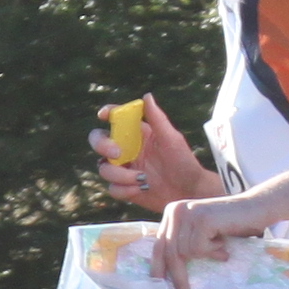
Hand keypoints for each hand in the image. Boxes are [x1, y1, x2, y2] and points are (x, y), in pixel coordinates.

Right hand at [94, 96, 210, 211]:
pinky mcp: (125, 189)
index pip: (116, 119)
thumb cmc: (184, 163)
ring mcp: (124, 169)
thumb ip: (157, 119)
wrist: (189, 193)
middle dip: (102, 145)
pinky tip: (141, 190)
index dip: (107, 113)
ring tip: (142, 179)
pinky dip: (124, 190)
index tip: (103, 115)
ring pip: (104, 168)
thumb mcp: (172, 139)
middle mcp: (127, 149)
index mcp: (137, 134)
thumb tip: (147, 96)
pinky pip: (112, 189)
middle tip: (118, 153)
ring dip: (120, 175)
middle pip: (98, 141)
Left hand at [152, 195, 260, 282]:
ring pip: (185, 253)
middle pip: (169, 252)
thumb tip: (166, 276)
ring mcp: (188, 213)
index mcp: (172, 213)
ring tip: (221, 248)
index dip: (159, 268)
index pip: (158, 246)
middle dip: (178, 278)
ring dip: (206, 256)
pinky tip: (224, 242)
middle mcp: (175, 210)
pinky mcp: (202, 218)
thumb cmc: (231, 225)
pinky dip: (214, 251)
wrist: (257, 207)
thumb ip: (184, 243)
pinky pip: (199, 248)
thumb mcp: (201, 233)